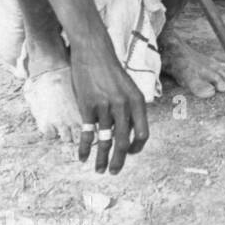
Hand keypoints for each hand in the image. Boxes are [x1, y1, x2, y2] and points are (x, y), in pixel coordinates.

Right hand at [70, 42, 149, 175]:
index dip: (136, 148)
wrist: (94, 52)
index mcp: (137, 100)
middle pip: (123, 142)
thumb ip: (129, 110)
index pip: (142, 133)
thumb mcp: (128, 88)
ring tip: (100, 171)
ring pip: (104, 141)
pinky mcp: (87, 107)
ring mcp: (104, 106)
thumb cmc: (111, 72)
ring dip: (101, 160)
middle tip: (114, 172)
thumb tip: (127, 135)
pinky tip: (82, 158)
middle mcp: (123, 105)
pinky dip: (84, 149)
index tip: (129, 153)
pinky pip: (87, 134)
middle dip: (119, 161)